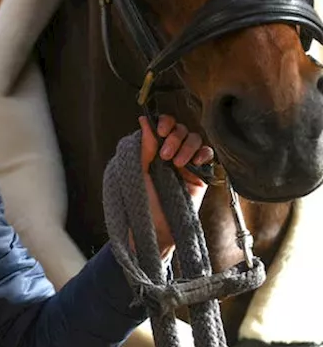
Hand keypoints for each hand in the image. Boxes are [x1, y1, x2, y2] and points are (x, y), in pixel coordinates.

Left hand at [138, 114, 214, 257]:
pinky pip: (208, 155)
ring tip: (177, 165)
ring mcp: (186, 162)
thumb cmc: (143, 200)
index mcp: (153, 149)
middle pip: (180, 130)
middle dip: (174, 138)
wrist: (157, 226)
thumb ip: (144, 146)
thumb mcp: (139, 171)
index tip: (160, 131)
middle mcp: (170, 152)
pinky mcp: (200, 174)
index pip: (163, 126)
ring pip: (195, 139)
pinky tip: (196, 162)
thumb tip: (144, 120)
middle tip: (166, 156)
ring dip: (187, 147)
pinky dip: (204, 154)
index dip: (164, 123)